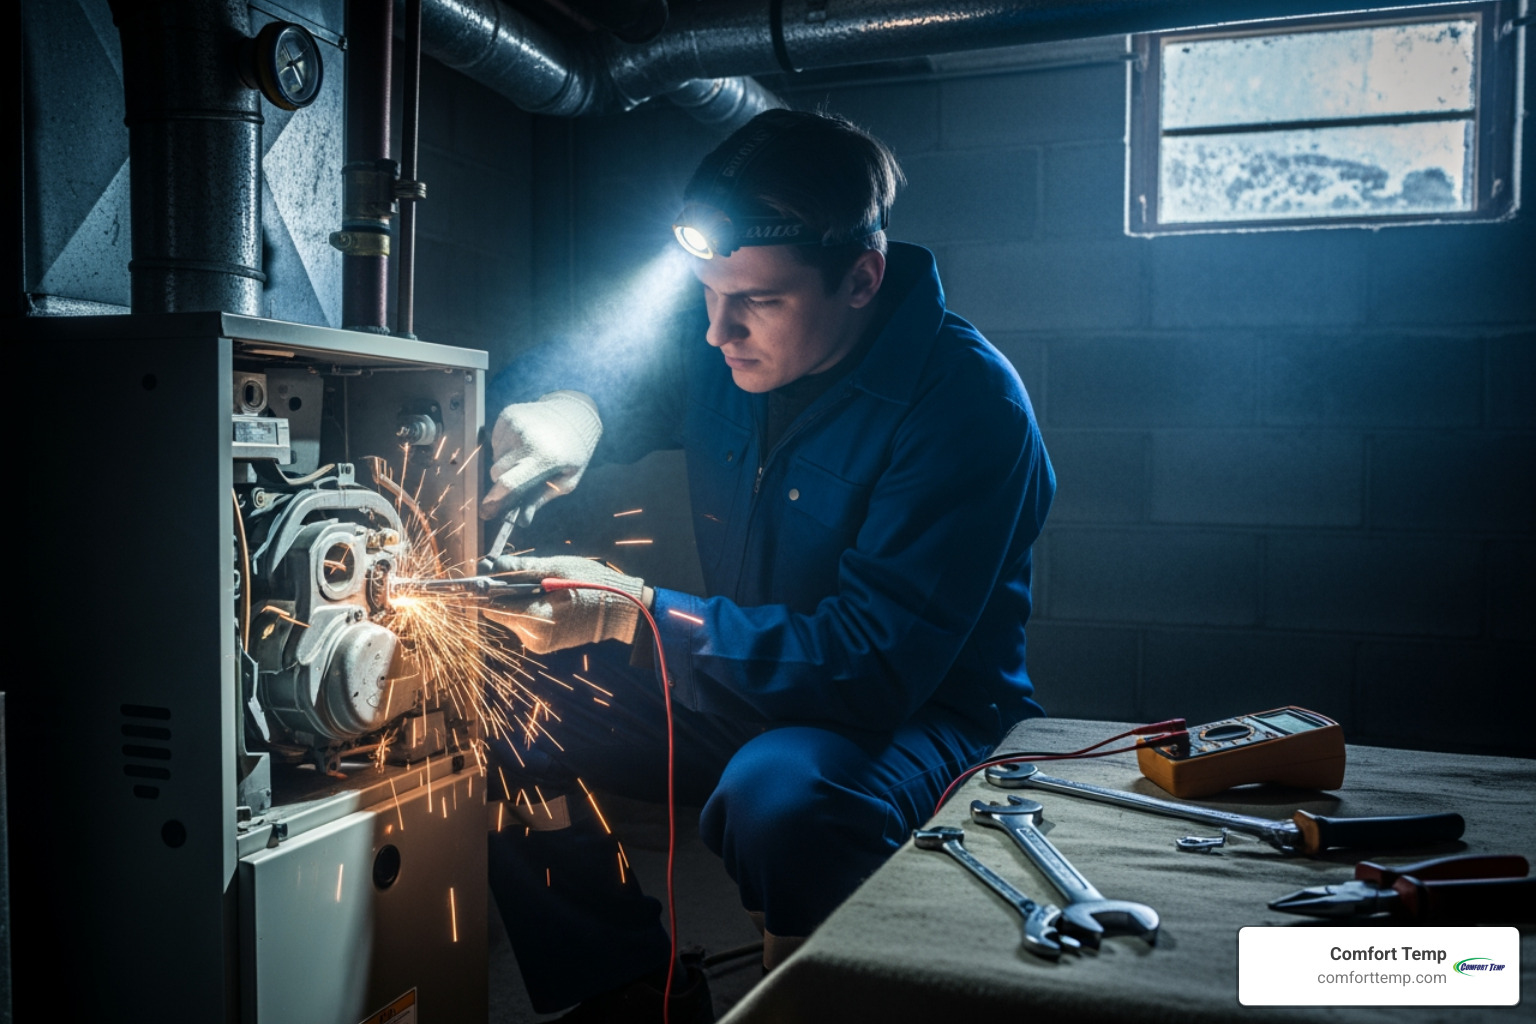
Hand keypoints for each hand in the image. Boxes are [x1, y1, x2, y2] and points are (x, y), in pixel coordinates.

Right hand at [479, 391, 601, 524]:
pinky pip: (496, 440)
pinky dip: (506, 446)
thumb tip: (521, 520)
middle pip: (497, 472)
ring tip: (528, 454)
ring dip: (507, 461)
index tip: (486, 512)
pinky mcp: (508, 414)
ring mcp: (515, 424)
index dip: (495, 500)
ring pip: (496, 456)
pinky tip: (524, 441)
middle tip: (520, 478)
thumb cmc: (573, 452)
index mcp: (544, 457)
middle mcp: (526, 439)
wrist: (574, 414)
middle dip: (504, 480)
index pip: (510, 483)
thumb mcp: (566, 480)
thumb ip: (542, 498)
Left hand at [480, 555, 649, 653]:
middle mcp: (533, 638)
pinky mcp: (544, 643)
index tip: (483, 570)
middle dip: (503, 590)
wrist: (622, 609)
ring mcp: (539, 643)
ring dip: (518, 597)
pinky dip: (529, 606)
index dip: (483, 587)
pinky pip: (525, 621)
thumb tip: (487, 566)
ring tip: (541, 583)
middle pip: (500, 611)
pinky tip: (547, 596)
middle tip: (519, 570)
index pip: (492, 606)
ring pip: (512, 615)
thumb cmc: (592, 584)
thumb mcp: (555, 569)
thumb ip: (518, 569)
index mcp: (536, 620)